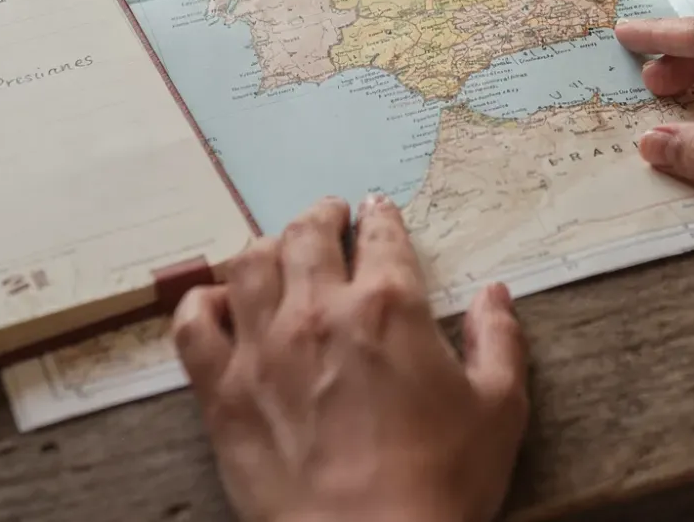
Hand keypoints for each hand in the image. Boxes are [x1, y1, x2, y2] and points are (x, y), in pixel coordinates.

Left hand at [172, 195, 528, 521]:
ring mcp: (263, 348)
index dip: (380, 217)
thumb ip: (499, 342)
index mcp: (390, 306)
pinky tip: (217, 302)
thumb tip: (495, 297)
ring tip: (277, 248)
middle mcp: (319, 312)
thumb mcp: (499, 409)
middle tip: (327, 216)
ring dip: (266, 246)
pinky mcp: (223, 392)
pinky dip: (202, 303)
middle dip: (320, 217)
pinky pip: (194, 326)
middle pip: (307, 236)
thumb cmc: (440, 482)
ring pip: (248, 264)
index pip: (381, 237)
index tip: (376, 211)